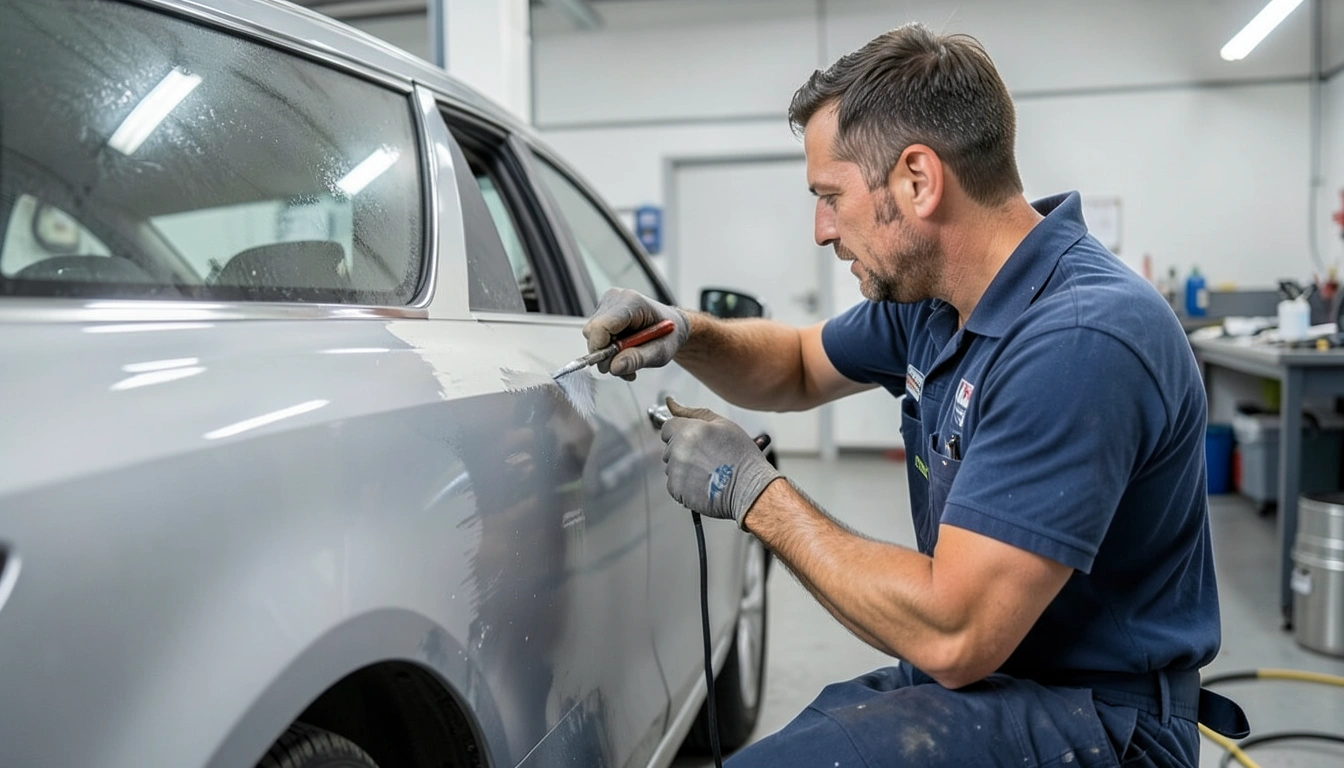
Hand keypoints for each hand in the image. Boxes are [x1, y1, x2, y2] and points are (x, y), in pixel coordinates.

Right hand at [583, 288, 688, 379]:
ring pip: (592, 336)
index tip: (612, 364)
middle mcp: (617, 298)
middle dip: (606, 355)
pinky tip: (623, 351)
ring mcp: (608, 304)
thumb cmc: (670, 334)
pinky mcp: (603, 312)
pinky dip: (606, 349)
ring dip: (607, 354)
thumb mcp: (660, 352)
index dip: (601, 348)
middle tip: (626, 365)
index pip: (602, 325)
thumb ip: (638, 359)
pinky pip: (594, 336)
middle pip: (593, 332)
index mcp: (633, 302)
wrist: (673, 326)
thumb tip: (614, 367)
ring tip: (629, 358)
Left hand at [660, 398, 781, 527]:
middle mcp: (679, 450)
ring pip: (672, 465)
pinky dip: (685, 485)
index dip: (681, 432)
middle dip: (684, 450)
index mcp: (688, 430)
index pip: (668, 427)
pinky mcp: (676, 489)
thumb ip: (694, 413)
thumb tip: (671, 404)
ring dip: (685, 467)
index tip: (694, 440)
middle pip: (670, 446)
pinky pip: (674, 483)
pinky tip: (704, 483)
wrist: (748, 488)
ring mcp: (676, 471)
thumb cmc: (741, 458)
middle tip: (707, 457)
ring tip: (708, 471)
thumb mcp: (723, 424)